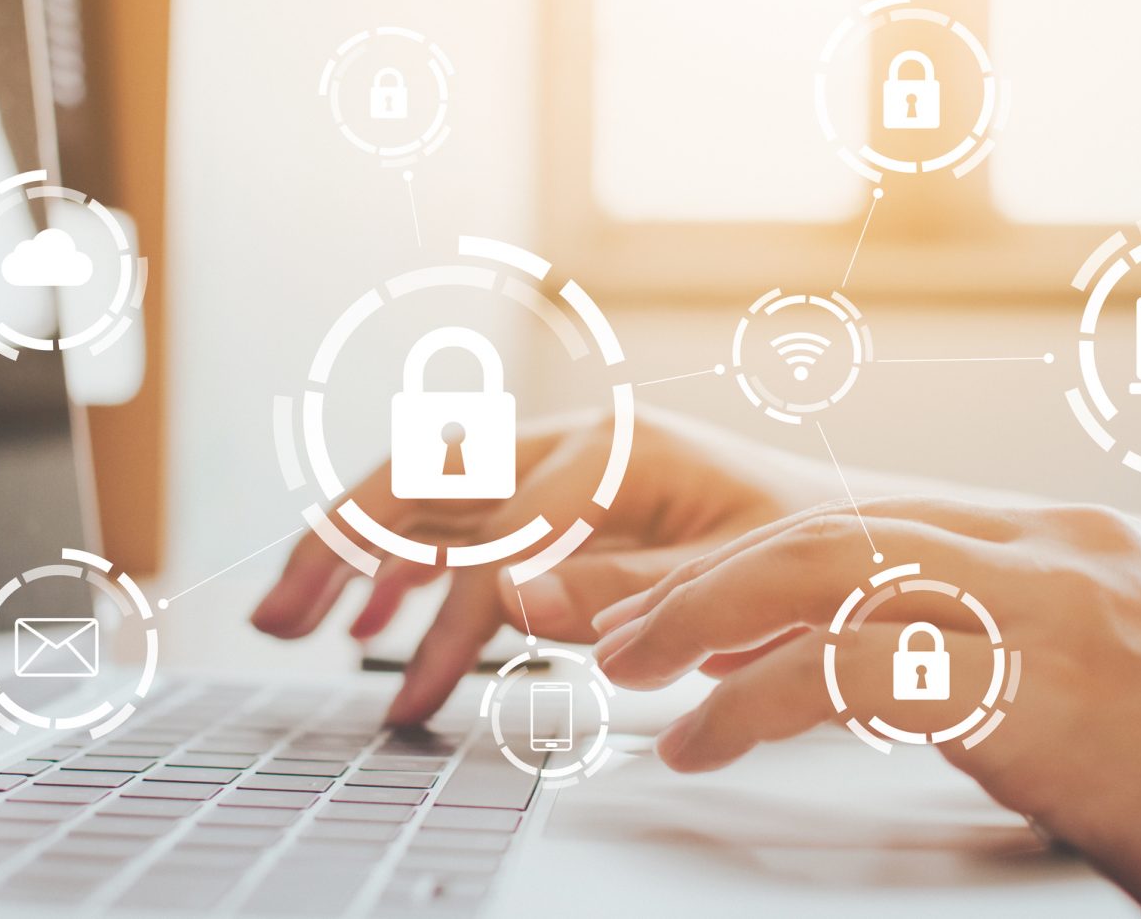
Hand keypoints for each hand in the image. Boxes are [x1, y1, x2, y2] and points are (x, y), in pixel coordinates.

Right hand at [251, 407, 820, 723]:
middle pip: (429, 474)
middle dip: (343, 542)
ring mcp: (566, 466)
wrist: (863, 535)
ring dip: (355, 548)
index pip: (503, 536)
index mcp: (620, 452)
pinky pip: (464, 520)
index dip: (451, 623)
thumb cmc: (815, 553)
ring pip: (429, 491)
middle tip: (277, 617)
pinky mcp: (566, 501)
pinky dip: (413, 563)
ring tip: (290, 616)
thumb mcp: (736, 580)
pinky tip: (378, 613)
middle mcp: (578, 444)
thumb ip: (627, 591)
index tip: (411, 697)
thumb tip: (515, 597)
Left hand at [592, 498, 1140, 917]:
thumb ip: (967, 651)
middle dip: (699, 577)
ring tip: (629, 667)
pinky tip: (705, 740)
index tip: (658, 596)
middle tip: (606, 623)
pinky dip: (758, 699)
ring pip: (827, 570)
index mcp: (1053, 541)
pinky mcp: (1049, 686)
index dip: (741, 558)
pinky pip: (861, 669)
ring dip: (705, 615)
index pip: (857, 523)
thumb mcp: (1084, 685)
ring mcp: (1052, 607)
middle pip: (824, 530)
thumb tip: (835, 664)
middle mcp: (1047, 550)